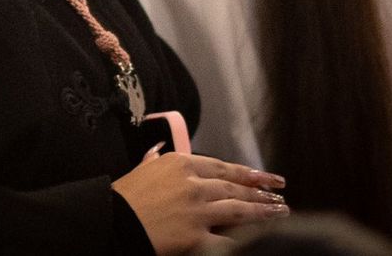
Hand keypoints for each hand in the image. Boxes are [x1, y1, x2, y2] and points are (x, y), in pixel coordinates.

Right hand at [112, 150, 287, 254]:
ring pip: (238, 210)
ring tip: (280, 212)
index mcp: (180, 164)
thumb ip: (154, 161)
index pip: (222, 167)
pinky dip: (245, 239)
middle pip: (235, 187)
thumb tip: (157, 152)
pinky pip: (227, 239)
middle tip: (279, 194)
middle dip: (260, 191)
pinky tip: (259, 238)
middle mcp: (193, 184)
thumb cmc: (122, 196)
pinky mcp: (196, 236)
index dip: (247, 173)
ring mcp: (197, 210)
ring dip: (262, 211)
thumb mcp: (140, 169)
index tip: (265, 176)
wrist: (111, 222)